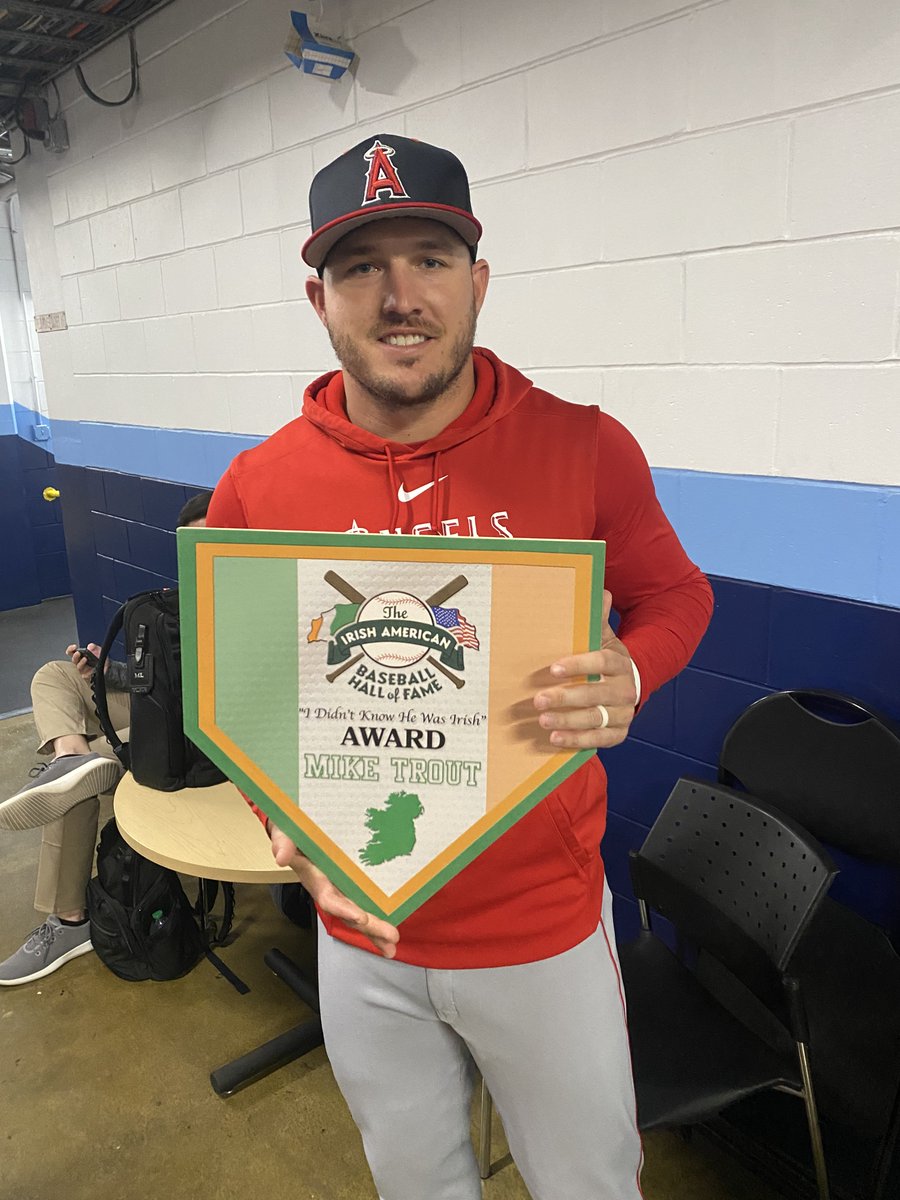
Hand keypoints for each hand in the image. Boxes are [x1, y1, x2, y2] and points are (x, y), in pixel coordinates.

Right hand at [67, 643, 102, 679]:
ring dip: (81, 663)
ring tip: (85, 659)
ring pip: (78, 667)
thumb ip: (94, 647)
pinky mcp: (87, 676)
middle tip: (78, 653)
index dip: (70, 649)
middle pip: (73, 660)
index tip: (74, 647)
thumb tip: (90, 646)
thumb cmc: (99, 657)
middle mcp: (79, 662)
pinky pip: (85, 675)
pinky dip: (88, 672)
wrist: (107, 665)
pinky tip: (91, 670)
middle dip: (75, 656)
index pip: (71, 652)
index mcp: (80, 655)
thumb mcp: (98, 649)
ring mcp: (82, 669)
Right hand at [269, 825, 399, 958]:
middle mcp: (328, 887)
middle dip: (368, 927)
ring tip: (391, 944)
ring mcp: (340, 886)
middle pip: (348, 911)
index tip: (360, 917)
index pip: (328, 897)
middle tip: (390, 937)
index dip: (343, 909)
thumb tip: (281, 856)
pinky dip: (376, 916)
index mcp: (314, 877)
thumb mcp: (285, 832)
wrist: (295, 827)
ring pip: (358, 911)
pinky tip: (390, 928)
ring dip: (375, 929)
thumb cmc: (292, 830)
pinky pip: (364, 900)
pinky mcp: (350, 881)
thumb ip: (283, 842)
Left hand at [533, 590, 637, 749]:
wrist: (630, 685)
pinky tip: (555, 738)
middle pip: (595, 694)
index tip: (552, 669)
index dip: (578, 665)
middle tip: (538, 699)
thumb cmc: (607, 660)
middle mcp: (625, 689)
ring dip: (567, 721)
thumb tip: (601, 592)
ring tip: (542, 720)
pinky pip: (599, 739)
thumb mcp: (603, 639)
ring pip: (595, 718)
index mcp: (620, 662)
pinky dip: (577, 740)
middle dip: (565, 697)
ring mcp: (624, 713)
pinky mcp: (619, 733)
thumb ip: (598, 620)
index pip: (601, 662)